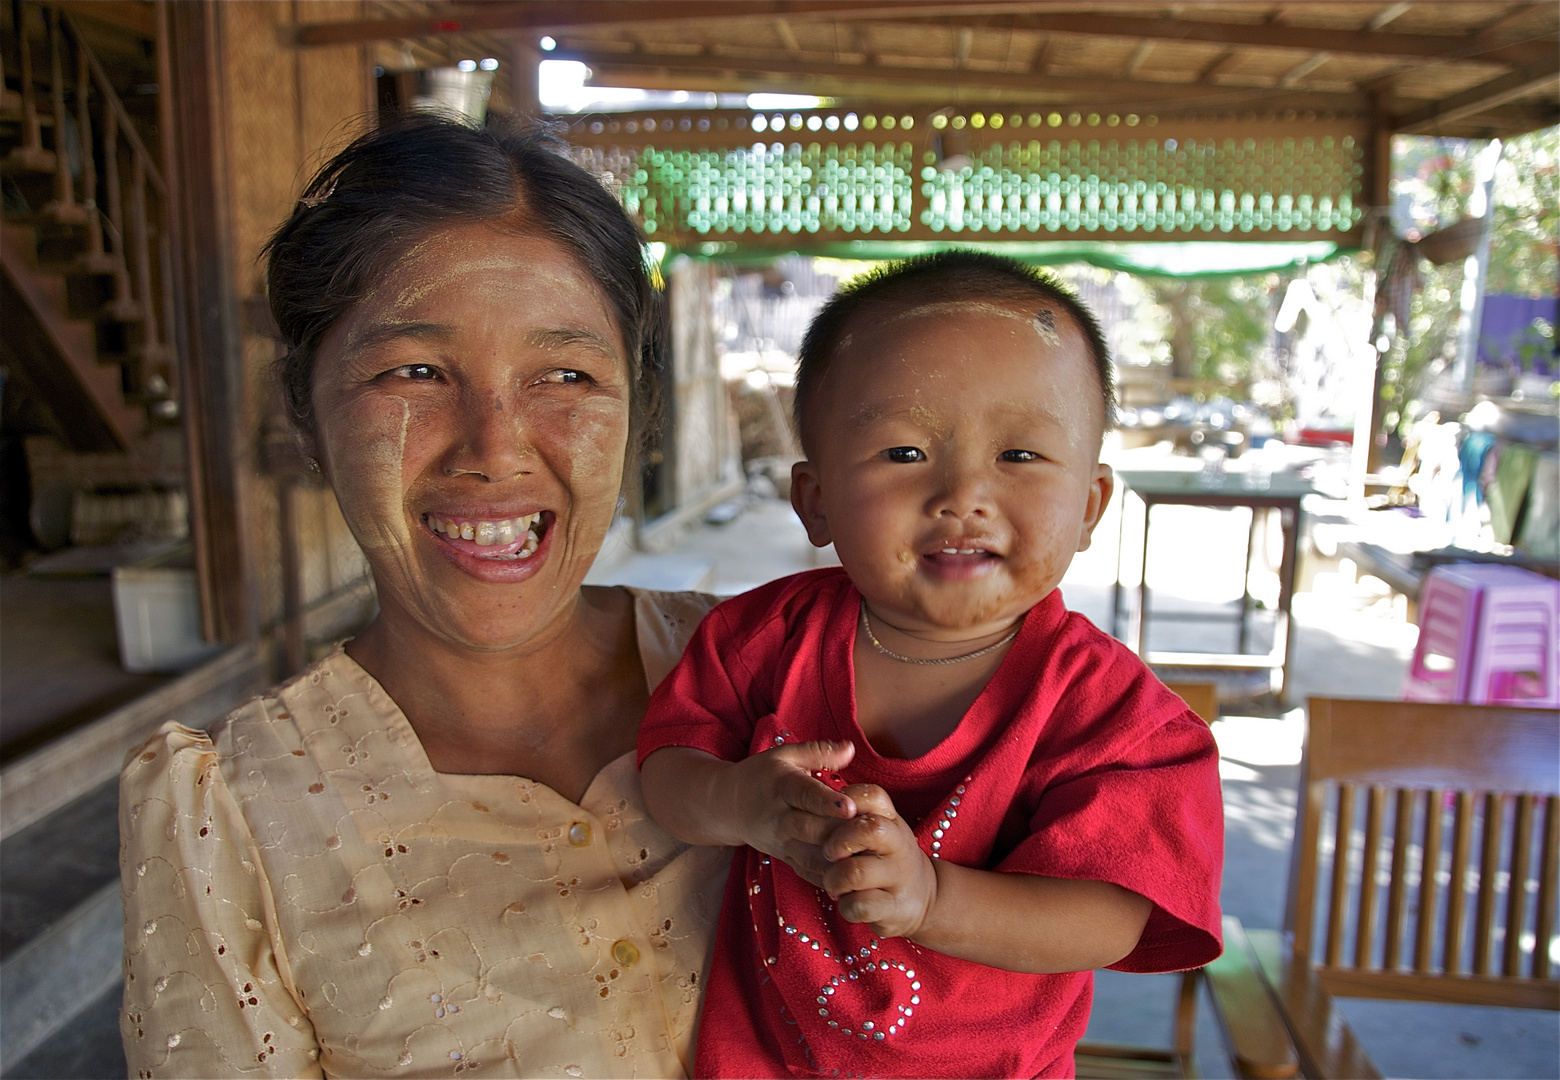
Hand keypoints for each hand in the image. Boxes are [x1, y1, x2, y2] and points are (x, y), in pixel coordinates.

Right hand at [726, 740, 858, 886]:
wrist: (730, 806)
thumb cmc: (763, 776)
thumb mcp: (785, 756)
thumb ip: (819, 752)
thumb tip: (851, 748)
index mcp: (782, 786)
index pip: (805, 795)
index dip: (827, 802)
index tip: (850, 807)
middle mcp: (779, 818)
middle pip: (811, 829)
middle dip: (839, 833)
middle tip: (870, 833)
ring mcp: (781, 842)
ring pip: (811, 856)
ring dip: (838, 860)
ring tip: (866, 857)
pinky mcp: (784, 858)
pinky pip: (808, 872)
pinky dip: (829, 878)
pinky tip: (852, 879)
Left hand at [821, 784, 938, 939]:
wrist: (922, 897)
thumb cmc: (883, 857)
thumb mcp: (875, 830)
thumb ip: (850, 816)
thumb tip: (812, 804)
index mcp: (891, 819)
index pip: (873, 795)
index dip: (847, 800)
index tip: (832, 815)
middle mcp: (899, 843)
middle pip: (868, 830)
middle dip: (836, 843)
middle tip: (828, 854)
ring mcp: (899, 876)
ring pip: (855, 872)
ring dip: (833, 880)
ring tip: (833, 884)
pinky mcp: (894, 907)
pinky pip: (858, 906)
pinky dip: (844, 906)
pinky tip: (846, 902)